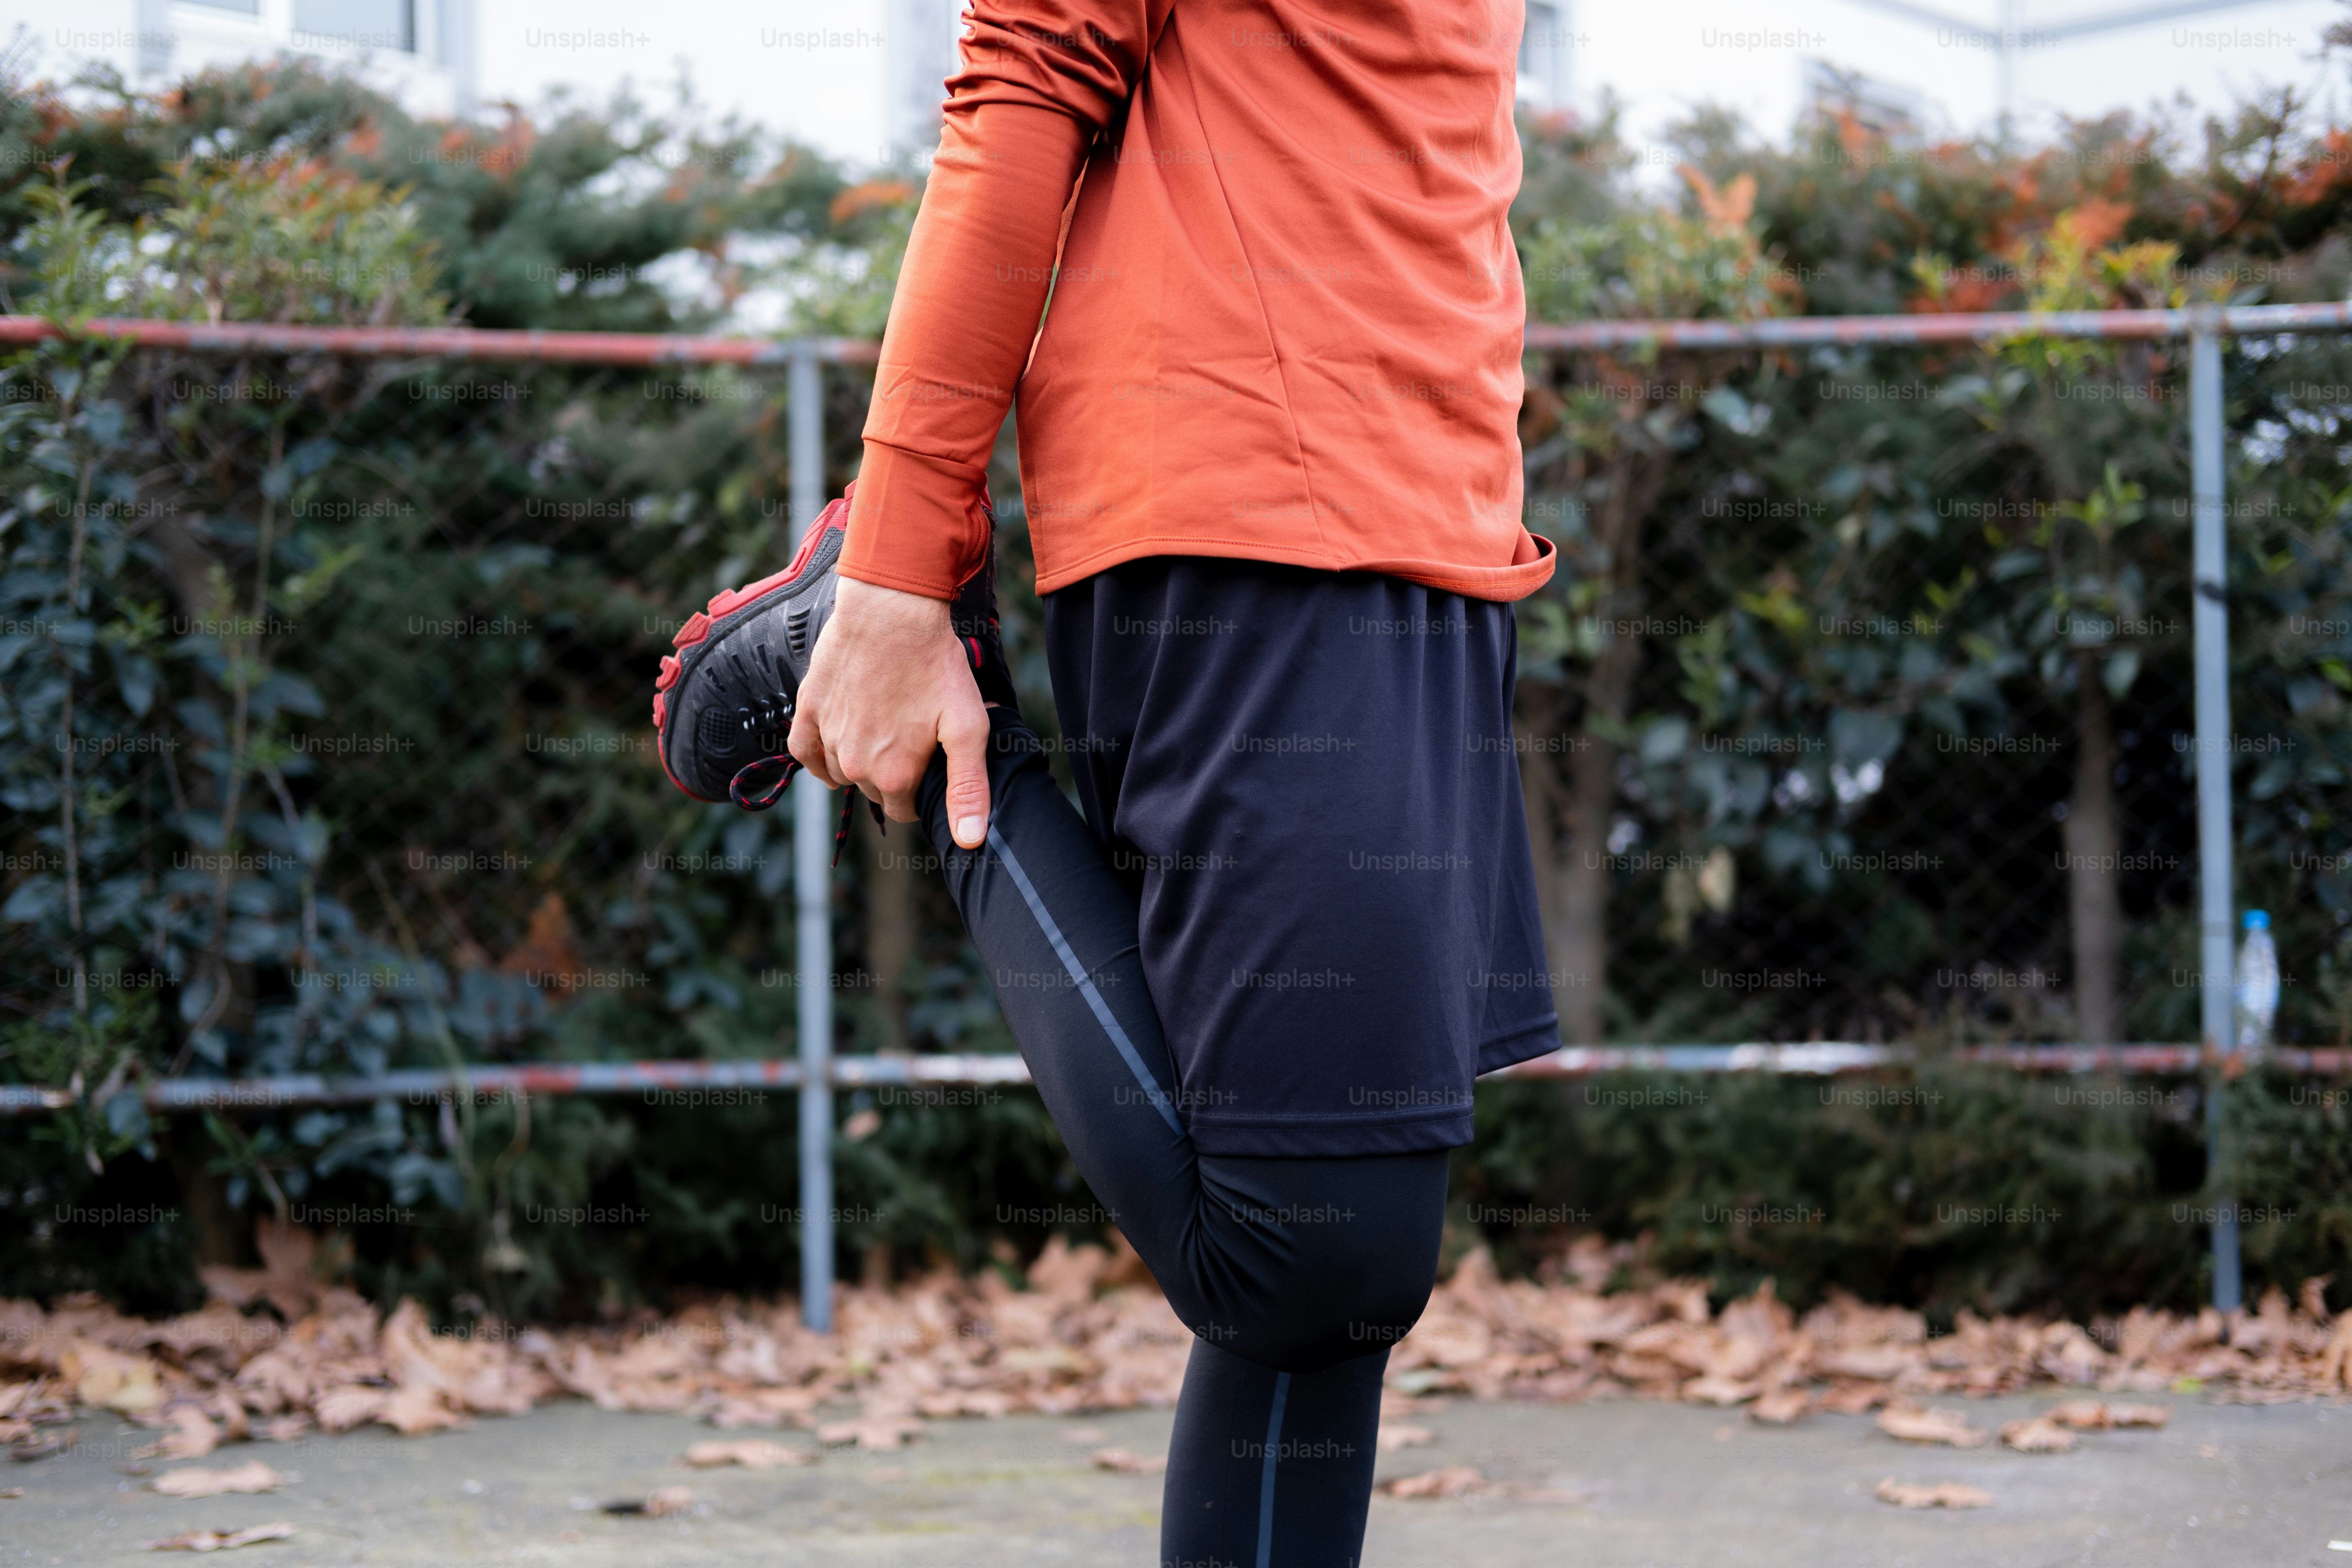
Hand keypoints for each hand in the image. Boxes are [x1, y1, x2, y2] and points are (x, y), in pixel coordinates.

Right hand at [788, 576, 991, 847]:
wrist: (892, 611)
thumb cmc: (936, 665)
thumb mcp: (969, 727)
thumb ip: (969, 788)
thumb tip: (969, 841)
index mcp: (894, 776)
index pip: (903, 810)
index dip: (919, 790)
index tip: (929, 761)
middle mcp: (855, 766)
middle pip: (874, 790)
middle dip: (892, 772)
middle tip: (911, 733)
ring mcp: (827, 738)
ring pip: (842, 771)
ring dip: (860, 758)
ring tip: (884, 721)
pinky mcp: (808, 711)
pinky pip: (805, 751)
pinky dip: (819, 754)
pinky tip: (837, 742)